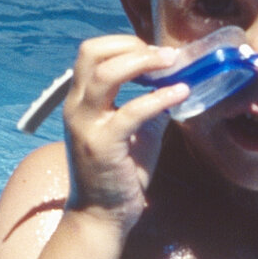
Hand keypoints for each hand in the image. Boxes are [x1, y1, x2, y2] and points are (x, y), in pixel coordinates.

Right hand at [61, 35, 189, 228]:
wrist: (101, 215)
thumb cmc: (118, 172)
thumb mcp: (135, 131)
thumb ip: (148, 105)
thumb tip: (175, 83)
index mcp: (80, 100)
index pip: (92, 52)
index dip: (124, 43)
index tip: (154, 53)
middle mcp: (77, 107)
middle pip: (92, 52)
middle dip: (131, 45)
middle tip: (163, 55)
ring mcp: (86, 125)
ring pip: (107, 74)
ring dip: (144, 62)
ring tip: (172, 64)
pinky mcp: (103, 144)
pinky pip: (132, 111)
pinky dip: (160, 97)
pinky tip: (180, 93)